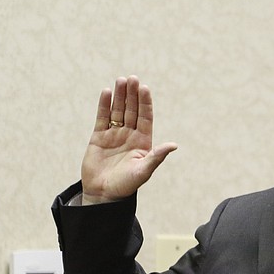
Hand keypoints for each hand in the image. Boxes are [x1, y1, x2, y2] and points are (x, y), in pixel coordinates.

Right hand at [80, 76, 176, 203]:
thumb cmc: (126, 186)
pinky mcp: (99, 137)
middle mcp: (129, 135)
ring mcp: (114, 135)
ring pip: (117, 111)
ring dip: (119, 96)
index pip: (145, 117)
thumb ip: (157, 157)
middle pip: (132, 110)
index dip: (145, 103)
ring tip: (121, 81)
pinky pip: (102, 118)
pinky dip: (104, 105)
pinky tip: (107, 92)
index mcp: (143, 142)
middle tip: (132, 78)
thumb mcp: (143, 171)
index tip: (145, 89)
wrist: (103, 195)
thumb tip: (174, 145)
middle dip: (132, 95)